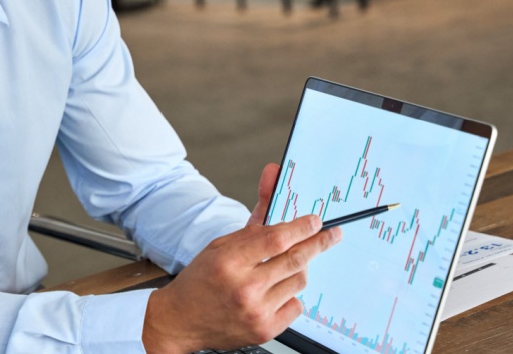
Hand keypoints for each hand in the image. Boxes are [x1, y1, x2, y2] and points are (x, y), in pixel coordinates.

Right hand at [141, 164, 341, 352]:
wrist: (181, 320)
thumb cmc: (200, 280)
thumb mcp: (220, 246)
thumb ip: (253, 221)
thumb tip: (272, 181)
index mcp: (229, 262)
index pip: (276, 239)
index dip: (301, 228)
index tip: (315, 221)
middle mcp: (244, 288)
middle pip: (295, 260)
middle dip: (319, 243)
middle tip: (331, 234)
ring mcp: (256, 311)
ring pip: (299, 281)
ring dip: (298, 269)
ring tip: (282, 267)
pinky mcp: (265, 330)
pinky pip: (296, 305)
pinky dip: (290, 295)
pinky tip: (275, 292)